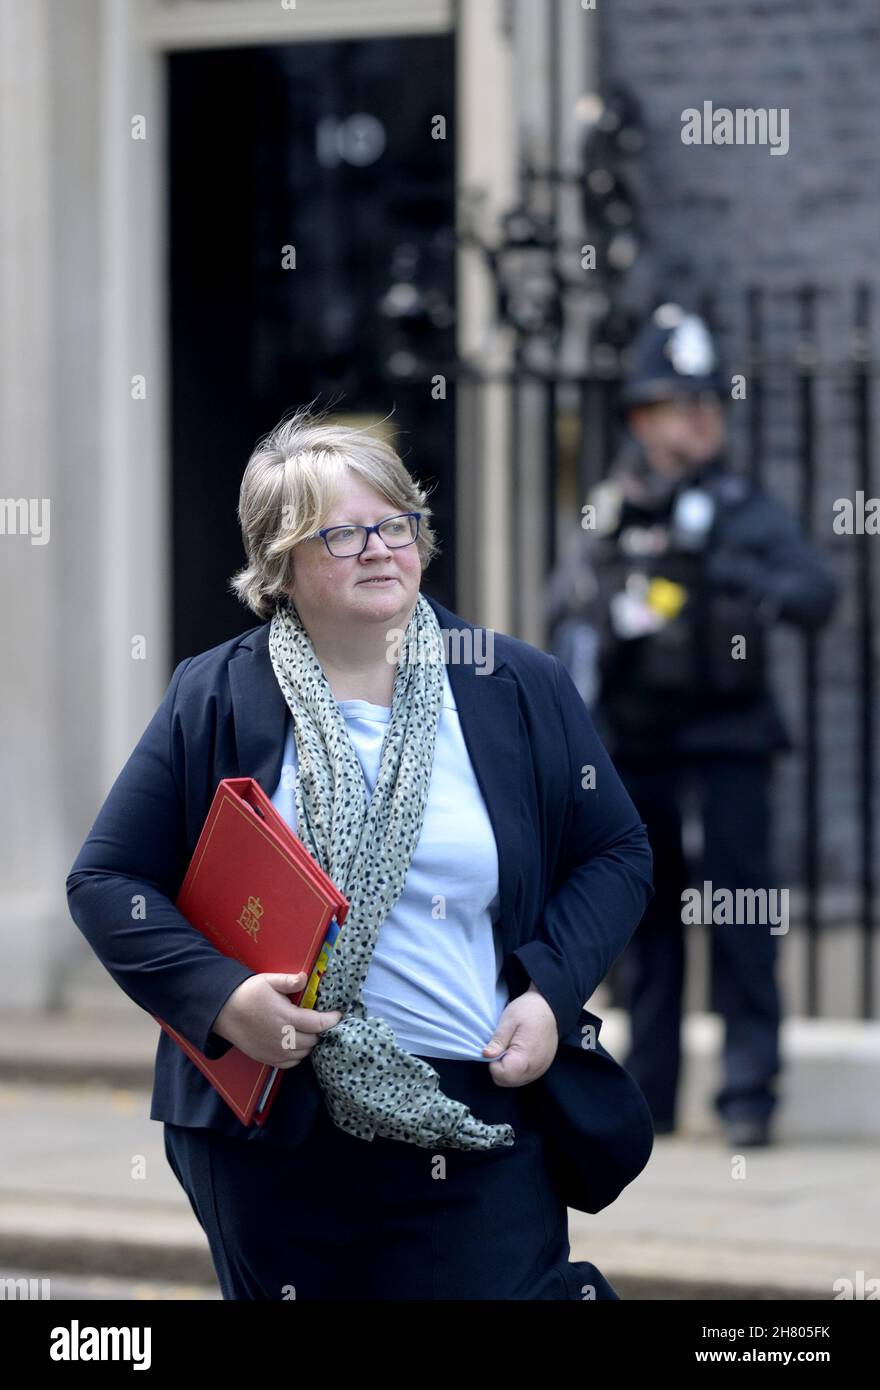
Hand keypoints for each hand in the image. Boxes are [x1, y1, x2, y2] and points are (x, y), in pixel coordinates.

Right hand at [212, 972, 342, 1069]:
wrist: (222, 1012)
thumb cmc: (247, 994)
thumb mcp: (267, 980)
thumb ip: (288, 981)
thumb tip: (305, 978)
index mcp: (285, 1017)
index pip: (317, 1024)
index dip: (330, 1020)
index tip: (337, 1015)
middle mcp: (282, 1038)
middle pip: (312, 1040)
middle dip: (318, 1031)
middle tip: (317, 1021)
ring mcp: (274, 1051)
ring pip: (303, 1053)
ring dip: (308, 1043)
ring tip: (306, 1031)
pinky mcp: (267, 1058)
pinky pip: (290, 1063)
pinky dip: (297, 1055)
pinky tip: (294, 1043)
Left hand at [482, 981, 558, 1087]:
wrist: (549, 1006)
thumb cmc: (528, 1011)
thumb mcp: (508, 1020)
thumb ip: (498, 1040)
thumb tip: (486, 1055)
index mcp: (526, 1056)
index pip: (502, 1075)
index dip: (493, 1064)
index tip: (496, 1049)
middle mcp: (536, 1068)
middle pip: (507, 1081)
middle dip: (499, 1068)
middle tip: (502, 1047)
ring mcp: (541, 1069)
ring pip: (515, 1081)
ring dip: (508, 1069)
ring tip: (510, 1049)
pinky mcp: (543, 1067)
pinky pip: (525, 1076)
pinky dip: (517, 1069)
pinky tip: (517, 1054)